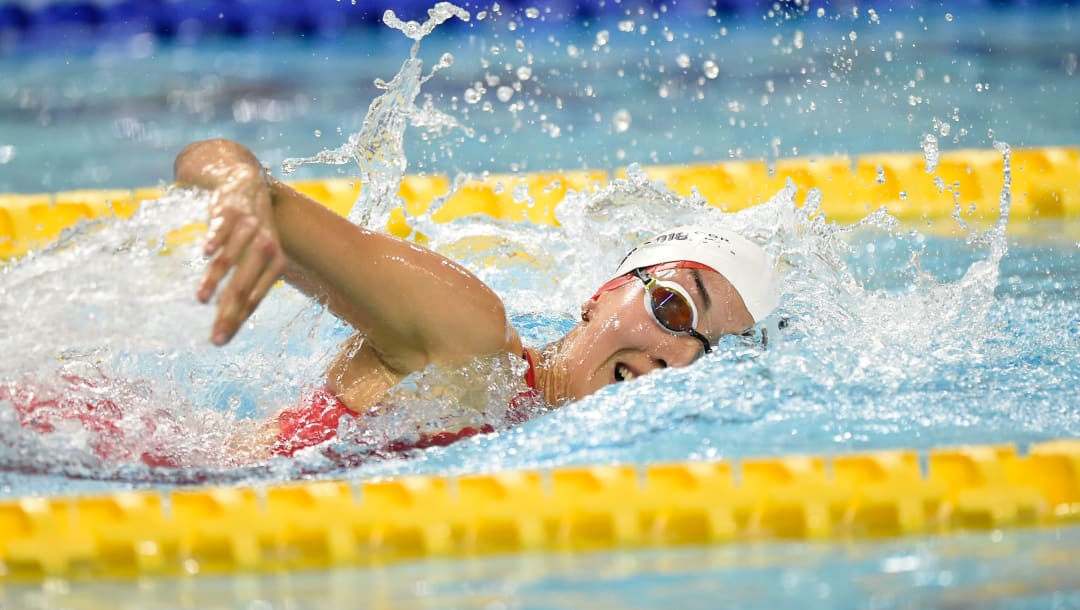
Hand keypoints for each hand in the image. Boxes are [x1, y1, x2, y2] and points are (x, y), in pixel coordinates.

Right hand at [196, 167, 286, 344]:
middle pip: (244, 285)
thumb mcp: (255, 258)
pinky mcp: (230, 212)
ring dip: (216, 279)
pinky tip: (206, 252)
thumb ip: (244, 287)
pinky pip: (222, 228)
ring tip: (201, 300)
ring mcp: (249, 228)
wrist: (247, 184)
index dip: (238, 319)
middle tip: (215, 336)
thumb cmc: (249, 232)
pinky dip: (215, 239)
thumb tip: (227, 325)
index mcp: (276, 263)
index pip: (255, 298)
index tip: (221, 339)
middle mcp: (266, 247)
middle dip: (228, 312)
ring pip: (231, 258)